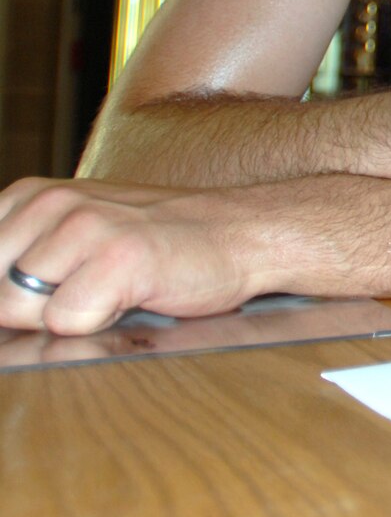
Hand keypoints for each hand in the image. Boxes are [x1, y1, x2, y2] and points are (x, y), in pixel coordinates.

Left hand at [0, 177, 258, 335]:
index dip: (11, 292)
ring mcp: (84, 226)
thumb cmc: (162, 241)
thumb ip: (25, 253)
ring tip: (110, 289)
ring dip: (66, 313)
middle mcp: (50, 202)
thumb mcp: (77, 229)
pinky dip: (98, 321)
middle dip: (34, 308)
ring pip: (18, 306)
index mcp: (32, 195)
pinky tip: (132, 295)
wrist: (242, 232)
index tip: (57, 285)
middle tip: (88, 289)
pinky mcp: (118, 257)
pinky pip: (66, 320)